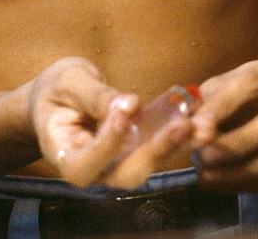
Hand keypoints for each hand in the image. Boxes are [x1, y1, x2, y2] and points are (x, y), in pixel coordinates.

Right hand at [27, 58, 193, 188]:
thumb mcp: (68, 82)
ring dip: (176, 146)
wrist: (55, 99)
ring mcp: (114, 164)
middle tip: (181, 125)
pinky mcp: (133, 151)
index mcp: (64, 154)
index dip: (106, 145)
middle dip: (156, 151)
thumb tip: (129, 104)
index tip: (124, 112)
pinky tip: (199, 116)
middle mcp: (92, 169)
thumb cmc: (56, 90)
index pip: (84, 165)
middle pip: (123, 175)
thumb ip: (95, 96)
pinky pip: (156, 147)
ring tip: (202, 125)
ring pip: (147, 166)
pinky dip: (178, 134)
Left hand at [191, 53, 257, 190]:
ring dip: (240, 171)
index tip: (198, 128)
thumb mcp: (227, 85)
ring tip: (207, 174)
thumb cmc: (246, 93)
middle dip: (235, 145)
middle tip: (203, 157)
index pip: (250, 83)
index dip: (223, 106)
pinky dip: (245, 183)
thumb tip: (181, 126)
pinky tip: (220, 182)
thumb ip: (205, 102)